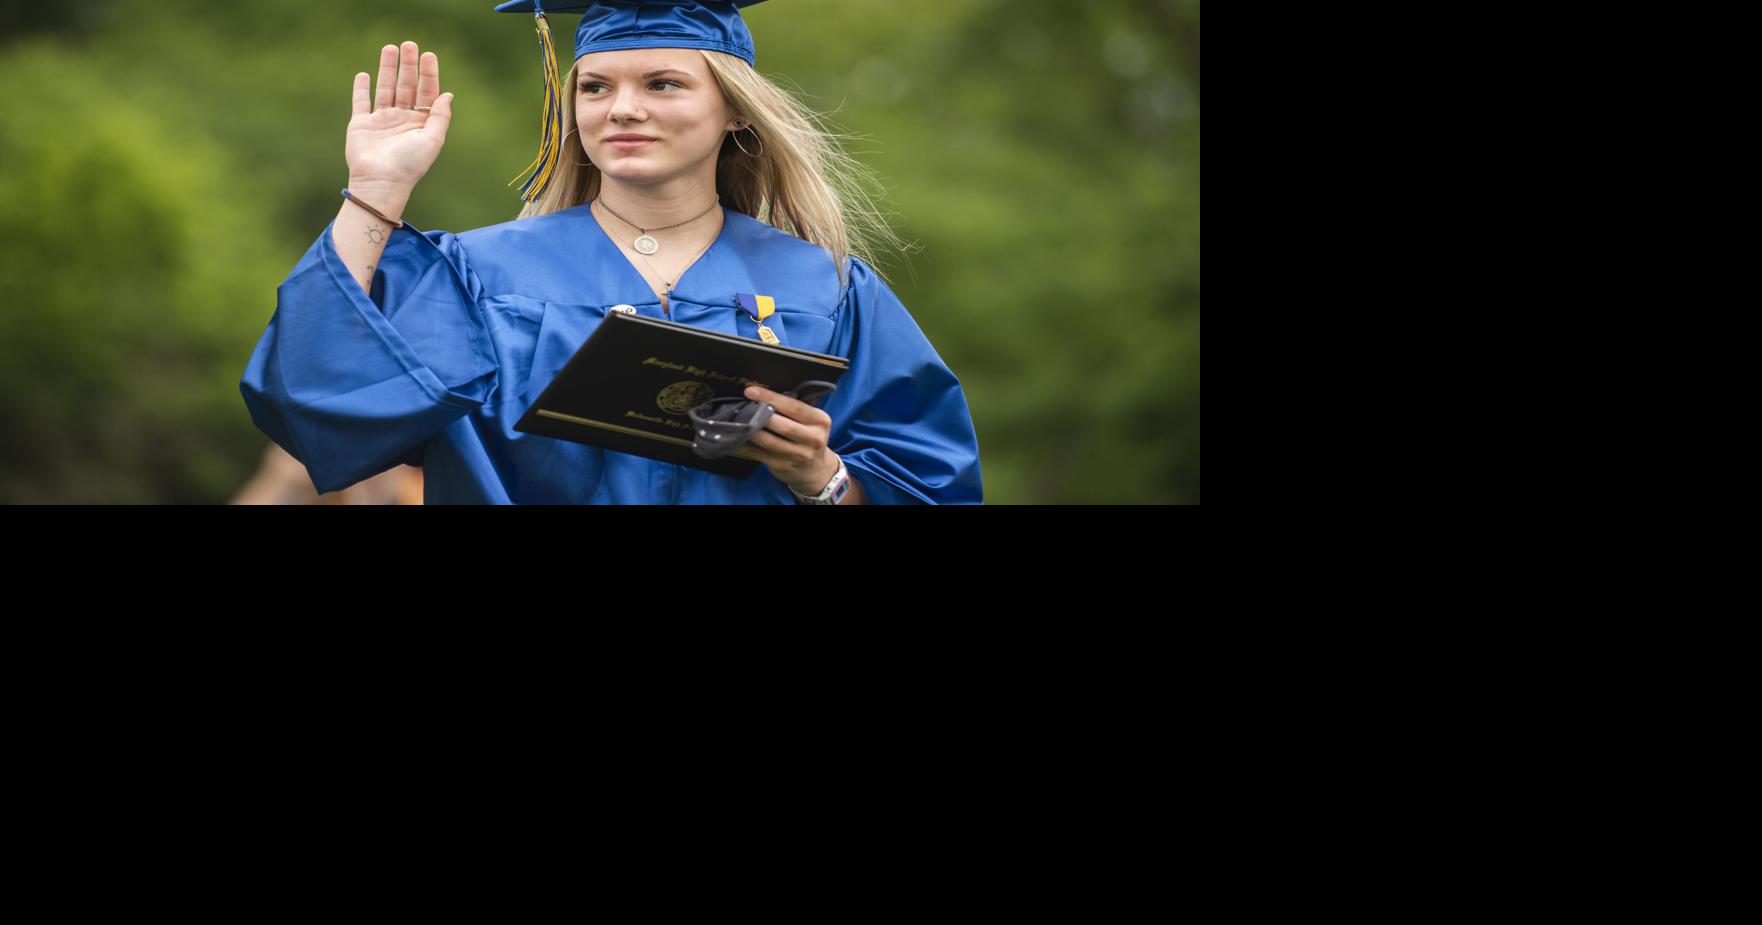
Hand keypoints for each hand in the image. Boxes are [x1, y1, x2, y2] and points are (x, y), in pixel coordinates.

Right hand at [345, 41, 454, 190]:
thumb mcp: (432, 140)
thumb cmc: (410, 165)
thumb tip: (448, 94)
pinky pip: (361, 103)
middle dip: (408, 66)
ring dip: (388, 69)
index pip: (427, 93)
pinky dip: (362, 89)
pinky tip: (365, 74)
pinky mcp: (361, 125)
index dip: (429, 74)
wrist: (380, 182)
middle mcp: (402, 120)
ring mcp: (381, 121)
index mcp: (421, 124)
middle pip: (407, 86)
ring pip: (385, 89)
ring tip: (390, 48)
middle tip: (409, 45)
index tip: (429, 55)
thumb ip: (440, 117)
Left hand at [740, 385, 839, 495]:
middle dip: (760, 415)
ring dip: (750, 430)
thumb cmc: (808, 436)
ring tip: (735, 420)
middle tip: (742, 406)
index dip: (771, 398)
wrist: (815, 468)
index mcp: (820, 421)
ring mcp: (798, 455)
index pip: (794, 407)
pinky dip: (744, 445)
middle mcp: (813, 439)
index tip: (751, 391)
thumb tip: (763, 393)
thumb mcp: (811, 420)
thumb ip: (794, 408)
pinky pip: (759, 454)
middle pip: (782, 426)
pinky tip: (735, 438)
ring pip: (769, 441)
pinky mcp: (783, 466)